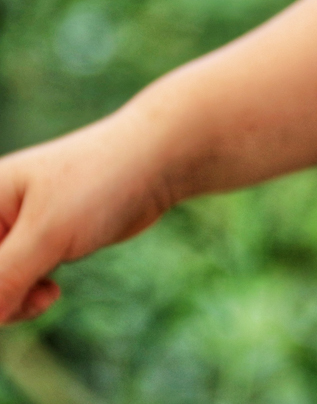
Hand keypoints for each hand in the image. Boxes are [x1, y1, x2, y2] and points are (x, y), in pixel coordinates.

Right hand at [0, 108, 172, 322]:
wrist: (155, 162)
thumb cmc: (99, 184)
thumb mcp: (46, 235)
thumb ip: (3, 278)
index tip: (12, 287)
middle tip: (27, 301)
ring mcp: (18, 228)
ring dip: (14, 301)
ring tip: (45, 296)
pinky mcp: (44, 241)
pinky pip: (19, 280)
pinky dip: (29, 294)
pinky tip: (52, 293)